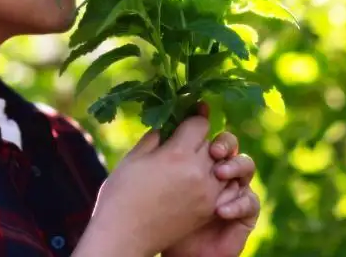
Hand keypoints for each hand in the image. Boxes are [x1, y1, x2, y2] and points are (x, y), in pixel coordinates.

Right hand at [76, 116, 222, 256]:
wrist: (125, 235)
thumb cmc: (121, 194)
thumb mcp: (133, 158)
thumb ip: (154, 138)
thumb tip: (167, 126)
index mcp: (177, 154)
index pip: (199, 124)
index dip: (195, 115)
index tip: (193, 110)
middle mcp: (198, 171)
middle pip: (212, 144)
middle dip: (200, 139)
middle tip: (187, 138)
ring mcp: (206, 193)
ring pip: (222, 165)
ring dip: (211, 160)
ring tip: (195, 160)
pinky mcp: (208, 210)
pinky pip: (224, 188)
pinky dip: (216, 180)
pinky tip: (200, 180)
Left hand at [163, 130, 260, 256]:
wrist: (174, 249)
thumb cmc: (160, 214)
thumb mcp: (155, 179)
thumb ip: (160, 151)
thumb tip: (162, 121)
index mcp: (198, 158)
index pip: (205, 133)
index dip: (206, 126)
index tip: (198, 120)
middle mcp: (218, 170)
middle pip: (230, 146)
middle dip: (224, 144)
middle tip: (213, 152)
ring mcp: (233, 190)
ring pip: (245, 167)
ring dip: (234, 168)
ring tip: (219, 174)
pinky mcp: (243, 213)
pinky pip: (250, 202)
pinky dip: (237, 204)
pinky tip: (220, 210)